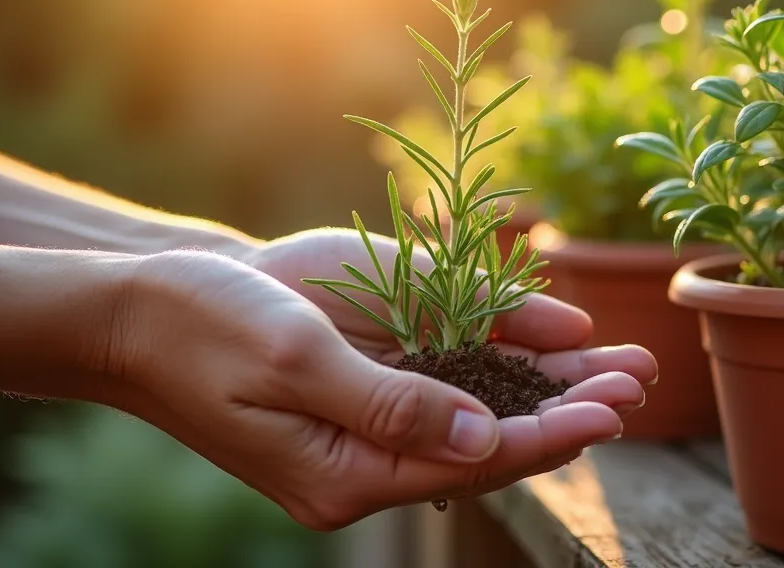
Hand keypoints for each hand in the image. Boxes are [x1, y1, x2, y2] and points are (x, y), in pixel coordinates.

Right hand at [114, 248, 649, 530]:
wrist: (141, 310)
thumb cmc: (205, 324)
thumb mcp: (294, 359)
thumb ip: (389, 402)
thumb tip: (481, 434)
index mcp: (345, 473)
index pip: (468, 460)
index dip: (545, 434)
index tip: (612, 410)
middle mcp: (366, 459)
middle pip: (488, 442)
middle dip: (566, 411)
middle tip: (641, 378)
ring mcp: (368, 425)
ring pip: (478, 413)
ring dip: (549, 388)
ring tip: (624, 365)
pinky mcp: (366, 389)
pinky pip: (448, 383)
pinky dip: (504, 364)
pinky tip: (553, 343)